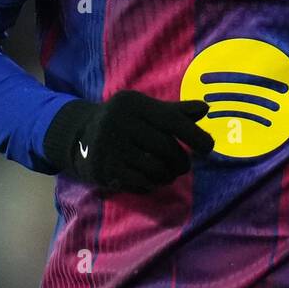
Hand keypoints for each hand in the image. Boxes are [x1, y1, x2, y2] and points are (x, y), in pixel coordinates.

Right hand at [44, 90, 214, 192]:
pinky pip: (140, 182)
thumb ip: (174, 112)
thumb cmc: (124, 122)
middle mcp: (118, 121)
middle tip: (183, 166)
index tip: (208, 147)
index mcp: (133, 103)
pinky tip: (151, 180)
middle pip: (165, 147)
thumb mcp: (146, 111)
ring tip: (168, 173)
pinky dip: (151, 184)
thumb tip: (205, 108)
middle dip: (180, 160)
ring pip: (154, 168)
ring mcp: (109, 146)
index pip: (171, 120)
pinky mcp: (104, 168)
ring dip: (168, 175)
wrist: (80, 136)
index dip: (194, 135)